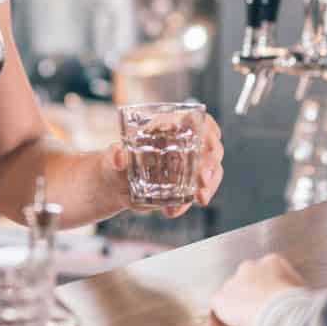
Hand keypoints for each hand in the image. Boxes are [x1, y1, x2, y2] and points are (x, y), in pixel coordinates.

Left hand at [101, 110, 224, 217]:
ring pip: (212, 168)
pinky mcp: (188, 182)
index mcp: (170, 127)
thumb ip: (116, 155)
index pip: (195, 121)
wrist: (117, 185)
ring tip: (200, 197)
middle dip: (210, 162)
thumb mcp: (114, 155)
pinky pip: (203, 188)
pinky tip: (188, 205)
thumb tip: (118, 157)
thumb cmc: (118, 160)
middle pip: (210, 146)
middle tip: (202, 178)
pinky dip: (200, 196)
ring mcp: (190, 163)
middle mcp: (185, 143)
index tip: (207, 142)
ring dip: (210, 183)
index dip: (207, 128)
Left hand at [211, 253, 305, 325]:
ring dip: (239, 306)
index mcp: (272, 261)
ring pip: (233, 294)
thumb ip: (293, 289)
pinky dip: (226, 317)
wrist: (281, 314)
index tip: (275, 303)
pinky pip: (220, 308)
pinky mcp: (220, 298)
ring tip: (250, 323)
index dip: (271, 289)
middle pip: (248, 280)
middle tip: (262, 314)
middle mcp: (249, 266)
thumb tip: (299, 299)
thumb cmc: (298, 305)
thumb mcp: (303, 291)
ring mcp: (233, 282)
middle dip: (253, 294)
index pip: (268, 272)